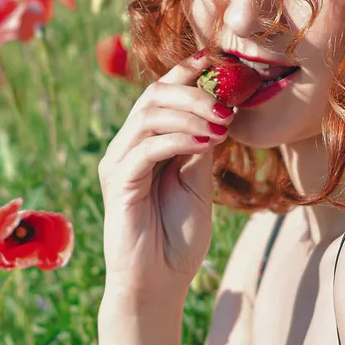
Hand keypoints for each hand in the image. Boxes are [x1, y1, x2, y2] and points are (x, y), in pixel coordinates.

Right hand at [98, 50, 230, 299]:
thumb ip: (200, 148)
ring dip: (190, 113)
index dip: (186, 73)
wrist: (158, 284)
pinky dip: (179, 139)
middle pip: (152, 96)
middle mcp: (126, 149)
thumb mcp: (198, 184)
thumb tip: (218, 111)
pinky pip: (146, 148)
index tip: (217, 60)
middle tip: (227, 104)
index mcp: (144, 145)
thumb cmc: (177, 239)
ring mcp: (118, 165)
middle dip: (193, 91)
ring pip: (148, 116)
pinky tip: (207, 143)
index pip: (160, 94)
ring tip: (222, 124)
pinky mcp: (117, 184)